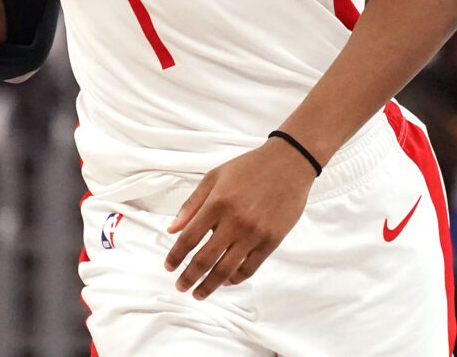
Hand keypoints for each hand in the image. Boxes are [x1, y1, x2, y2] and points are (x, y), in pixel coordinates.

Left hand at [164, 139, 314, 298]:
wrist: (288, 164)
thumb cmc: (248, 168)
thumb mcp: (214, 177)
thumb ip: (191, 204)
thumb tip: (172, 229)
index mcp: (216, 203)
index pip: (189, 239)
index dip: (175, 256)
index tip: (168, 267)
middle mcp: (234, 221)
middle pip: (205, 259)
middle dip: (189, 277)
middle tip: (180, 286)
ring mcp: (254, 233)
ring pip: (226, 270)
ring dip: (209, 285)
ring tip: (199, 293)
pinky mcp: (271, 241)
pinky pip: (250, 268)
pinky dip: (235, 278)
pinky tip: (226, 281)